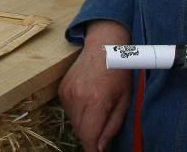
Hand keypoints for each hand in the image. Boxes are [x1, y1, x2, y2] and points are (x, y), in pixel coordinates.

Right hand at [59, 21, 132, 151]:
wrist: (103, 45)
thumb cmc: (119, 73)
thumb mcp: (124, 101)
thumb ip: (112, 126)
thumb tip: (100, 147)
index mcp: (96, 102)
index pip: (88, 137)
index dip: (92, 150)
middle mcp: (77, 98)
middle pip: (79, 132)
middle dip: (90, 137)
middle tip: (102, 129)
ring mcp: (67, 92)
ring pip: (73, 122)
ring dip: (84, 124)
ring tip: (97, 110)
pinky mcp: (61, 88)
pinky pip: (68, 110)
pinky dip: (77, 112)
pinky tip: (88, 101)